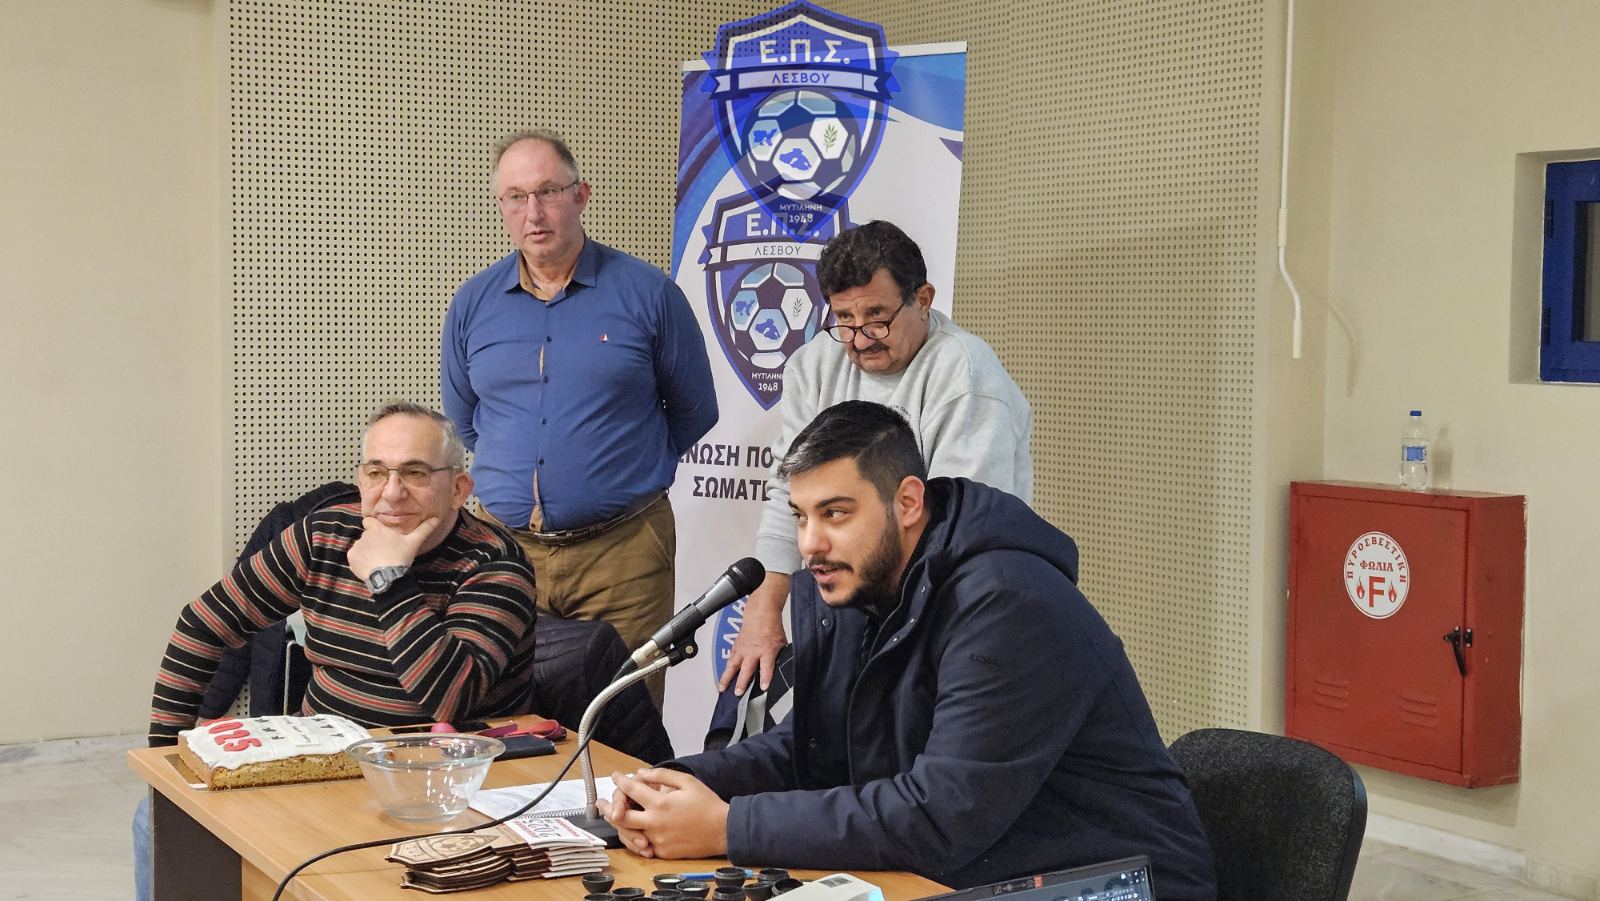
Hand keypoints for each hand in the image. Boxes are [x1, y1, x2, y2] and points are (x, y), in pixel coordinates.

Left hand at [347, 516, 438, 580]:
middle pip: (366, 536)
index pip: (369, 521)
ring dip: (367, 551)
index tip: (380, 535)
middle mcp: (364, 536)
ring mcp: (356, 547)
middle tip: (384, 551)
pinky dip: (360, 561)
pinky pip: (354, 557)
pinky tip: (370, 567)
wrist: (389, 578)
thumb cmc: (401, 557)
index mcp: (377, 529)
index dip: (373, 526)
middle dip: (372, 541)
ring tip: (378, 561)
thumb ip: (424, 529)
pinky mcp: (351, 559)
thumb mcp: (414, 542)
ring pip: (361, 547)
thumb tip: (436, 518)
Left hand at [597, 768, 728, 859]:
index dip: (621, 781)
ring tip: (613, 816)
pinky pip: (643, 844)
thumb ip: (662, 775)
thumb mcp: (687, 781)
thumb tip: (641, 773)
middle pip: (621, 816)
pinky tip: (632, 830)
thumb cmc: (707, 804)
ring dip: (619, 823)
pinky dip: (636, 837)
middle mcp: (655, 822)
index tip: (617, 776)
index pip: (632, 790)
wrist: (722, 830)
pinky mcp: (663, 851)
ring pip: (629, 833)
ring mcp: (658, 839)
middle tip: (601, 802)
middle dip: (609, 806)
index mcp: (661, 803)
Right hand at [717, 573, 790, 695]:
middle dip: (742, 682)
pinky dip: (725, 670)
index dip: (765, 678)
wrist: (761, 613)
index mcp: (767, 650)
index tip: (763, 687)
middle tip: (738, 693)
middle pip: (746, 669)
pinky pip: (729, 660)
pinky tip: (722, 678)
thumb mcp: (782, 643)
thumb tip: (784, 670)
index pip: (766, 667)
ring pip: (732, 665)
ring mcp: (742, 649)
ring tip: (722, 689)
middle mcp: (753, 651)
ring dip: (727, 678)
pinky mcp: (736, 647)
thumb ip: (780, 658)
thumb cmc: (772, 627)